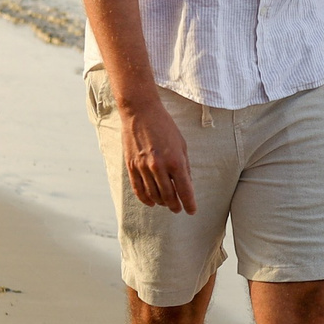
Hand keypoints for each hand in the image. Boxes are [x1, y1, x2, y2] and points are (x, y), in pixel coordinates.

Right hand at [120, 95, 197, 213]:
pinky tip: (151, 202)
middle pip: (169, 196)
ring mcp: (143, 168)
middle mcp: (159, 167)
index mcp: (175, 161)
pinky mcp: (131, 167)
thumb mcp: (181, 145)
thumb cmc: (164, 126)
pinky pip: (138, 189)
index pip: (185, 190)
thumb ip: (184, 166)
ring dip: (162, 203)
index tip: (192, 211)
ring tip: (167, 204)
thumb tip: (187, 184)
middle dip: (175, 205)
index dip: (189, 204)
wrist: (140, 112)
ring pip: (153, 195)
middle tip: (178, 208)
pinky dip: (145, 199)